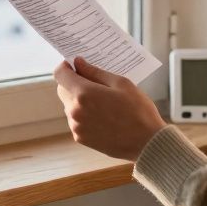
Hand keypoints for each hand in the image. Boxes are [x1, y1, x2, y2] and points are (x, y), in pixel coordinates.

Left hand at [53, 56, 167, 161]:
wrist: (146, 142)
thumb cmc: (138, 110)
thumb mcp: (121, 83)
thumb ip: (95, 72)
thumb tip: (79, 63)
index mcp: (84, 94)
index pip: (60, 74)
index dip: (66, 67)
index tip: (75, 65)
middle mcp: (75, 111)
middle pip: (62, 90)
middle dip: (73, 83)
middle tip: (93, 83)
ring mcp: (77, 126)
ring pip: (69, 106)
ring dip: (79, 100)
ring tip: (103, 103)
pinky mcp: (81, 138)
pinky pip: (76, 120)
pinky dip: (84, 115)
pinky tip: (103, 116)